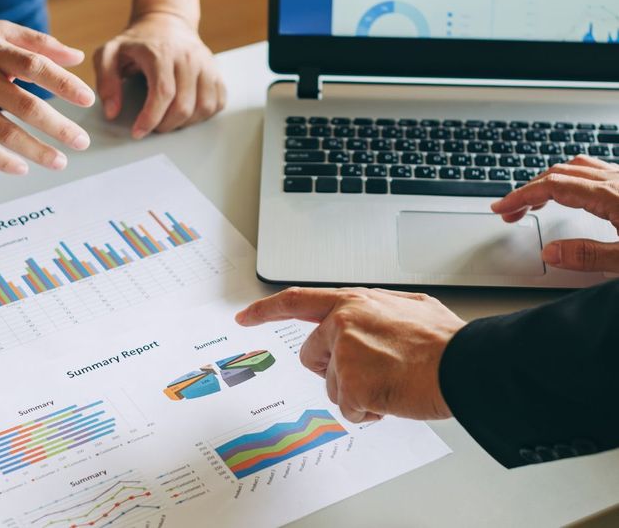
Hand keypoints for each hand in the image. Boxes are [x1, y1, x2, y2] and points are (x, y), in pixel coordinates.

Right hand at [0, 20, 94, 174]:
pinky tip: (22, 169)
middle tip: (82, 141)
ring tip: (60, 162)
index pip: (36, 67)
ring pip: (3, 131)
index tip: (88, 99)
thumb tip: (76, 57)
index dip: (64, 84)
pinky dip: (0, 161)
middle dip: (58, 127)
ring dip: (36, 150)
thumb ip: (38, 44)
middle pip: (25, 105)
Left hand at [94, 12, 225, 137]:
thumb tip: (112, 111)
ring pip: (204, 107)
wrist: (166, 23)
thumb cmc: (137, 42)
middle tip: (153, 127)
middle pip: (184, 105)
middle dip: (166, 125)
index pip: (163, 93)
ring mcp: (206, 65)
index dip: (151, 118)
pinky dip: (203, 115)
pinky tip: (187, 113)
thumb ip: (106, 81)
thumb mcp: (110, 53)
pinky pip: (217, 103)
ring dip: (185, 123)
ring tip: (169, 120)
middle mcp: (188, 57)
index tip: (138, 132)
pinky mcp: (216, 72)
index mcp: (161, 52)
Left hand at [236, 287, 465, 422]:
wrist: (466, 364)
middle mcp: (341, 323)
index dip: (265, 309)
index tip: (244, 317)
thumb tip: (371, 316)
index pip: (296, 301)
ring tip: (391, 380)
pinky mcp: (350, 383)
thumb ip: (376, 309)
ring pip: (331, 386)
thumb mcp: (407, 307)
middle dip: (334, 370)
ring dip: (356, 391)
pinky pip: (348, 409)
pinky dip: (368, 410)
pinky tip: (392, 396)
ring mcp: (344, 353)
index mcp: (352, 302)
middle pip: (311, 357)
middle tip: (371, 371)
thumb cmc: (442, 339)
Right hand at [492, 155, 618, 271]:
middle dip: (528, 192)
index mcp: (610, 193)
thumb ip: (588, 256)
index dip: (521, 196)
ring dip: (548, 182)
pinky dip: (570, 178)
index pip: (552, 186)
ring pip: (575, 167)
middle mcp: (616, 179)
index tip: (502, 208)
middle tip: (510, 212)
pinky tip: (572, 191)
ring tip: (535, 201)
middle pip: (558, 174)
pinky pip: (593, 170)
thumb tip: (550, 253)